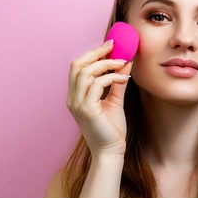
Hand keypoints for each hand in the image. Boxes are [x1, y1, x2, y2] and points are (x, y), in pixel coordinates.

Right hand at [67, 40, 131, 156]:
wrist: (111, 152)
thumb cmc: (111, 129)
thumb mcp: (114, 101)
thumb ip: (116, 82)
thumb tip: (125, 63)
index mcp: (76, 96)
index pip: (78, 68)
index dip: (92, 54)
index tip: (110, 45)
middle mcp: (72, 98)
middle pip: (77, 65)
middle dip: (95, 52)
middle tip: (114, 46)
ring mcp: (77, 104)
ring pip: (85, 72)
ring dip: (106, 64)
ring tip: (122, 63)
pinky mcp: (86, 109)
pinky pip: (96, 84)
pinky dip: (111, 77)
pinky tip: (124, 78)